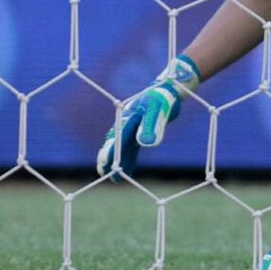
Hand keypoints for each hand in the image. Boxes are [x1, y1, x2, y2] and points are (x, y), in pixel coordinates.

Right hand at [96, 54, 200, 180]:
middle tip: (103, 172)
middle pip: (115, 144)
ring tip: (114, 178)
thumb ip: (152, 125)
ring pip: (122, 148)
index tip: (104, 163)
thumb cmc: (162, 97)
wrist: (168, 91)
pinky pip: (132, 149)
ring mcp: (132, 129)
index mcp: (128, 118)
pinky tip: (127, 172)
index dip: (112, 150)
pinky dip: (129, 160)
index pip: (118, 137)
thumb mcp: (158, 109)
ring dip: (118, 162)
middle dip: (108, 158)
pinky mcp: (140, 133)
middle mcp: (127, 124)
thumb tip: (146, 143)